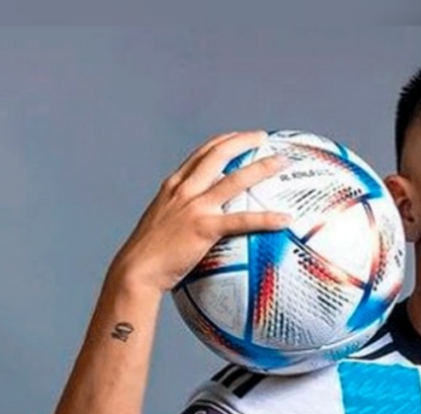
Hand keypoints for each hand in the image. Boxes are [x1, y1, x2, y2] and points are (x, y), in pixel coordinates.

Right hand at [110, 131, 290, 293]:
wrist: (136, 270)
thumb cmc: (150, 255)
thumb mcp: (163, 224)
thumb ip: (180, 215)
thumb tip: (200, 221)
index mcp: (173, 187)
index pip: (200, 154)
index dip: (222, 141)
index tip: (239, 137)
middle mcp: (184, 190)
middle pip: (217, 155)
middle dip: (242, 141)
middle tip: (263, 137)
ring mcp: (194, 207)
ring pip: (234, 179)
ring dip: (261, 167)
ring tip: (282, 161)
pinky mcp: (204, 228)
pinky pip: (242, 220)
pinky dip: (266, 218)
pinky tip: (285, 219)